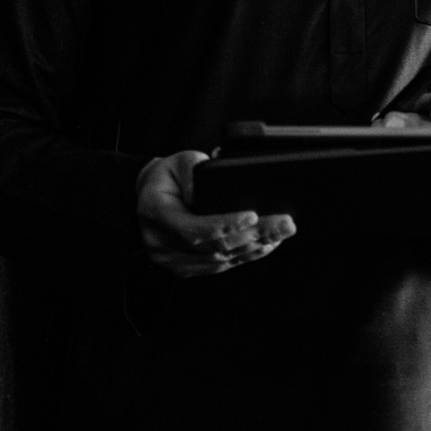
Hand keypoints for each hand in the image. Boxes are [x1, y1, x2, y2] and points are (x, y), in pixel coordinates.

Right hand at [136, 150, 295, 277]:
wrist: (146, 199)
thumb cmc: (166, 178)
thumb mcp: (176, 162)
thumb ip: (192, 170)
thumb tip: (202, 190)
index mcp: (157, 215)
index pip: (193, 229)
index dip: (225, 225)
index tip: (252, 216)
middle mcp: (163, 244)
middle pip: (213, 248)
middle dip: (254, 236)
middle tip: (284, 223)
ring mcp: (173, 261)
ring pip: (220, 260)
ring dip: (255, 247)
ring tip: (281, 232)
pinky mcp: (186, 268)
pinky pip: (219, 266)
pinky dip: (246, 255)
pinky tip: (266, 244)